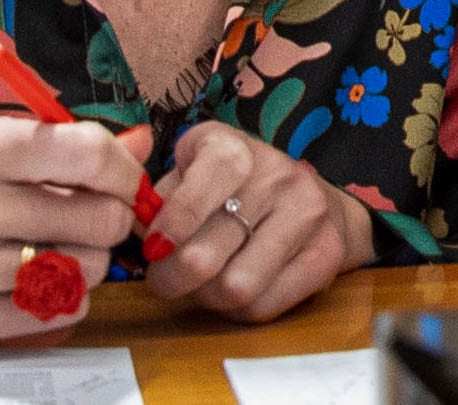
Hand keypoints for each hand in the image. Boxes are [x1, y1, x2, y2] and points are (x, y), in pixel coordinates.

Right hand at [0, 117, 144, 337]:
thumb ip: (62, 143)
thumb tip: (144, 141)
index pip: (88, 152)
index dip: (123, 167)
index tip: (121, 177)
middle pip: (100, 216)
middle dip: (113, 216)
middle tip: (95, 215)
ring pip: (86, 267)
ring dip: (91, 257)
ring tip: (63, 245)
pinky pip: (59, 312)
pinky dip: (69, 296)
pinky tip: (47, 278)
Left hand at [140, 123, 372, 321]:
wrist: (312, 198)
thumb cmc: (233, 189)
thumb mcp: (192, 173)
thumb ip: (159, 196)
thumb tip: (131, 226)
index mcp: (236, 147)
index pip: (209, 179)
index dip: (174, 220)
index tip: (152, 247)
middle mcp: (279, 174)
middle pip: (206, 255)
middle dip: (171, 279)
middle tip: (163, 279)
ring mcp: (308, 214)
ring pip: (235, 288)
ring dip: (206, 297)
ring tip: (201, 285)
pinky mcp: (325, 254)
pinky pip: (263, 305)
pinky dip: (236, 309)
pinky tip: (233, 288)